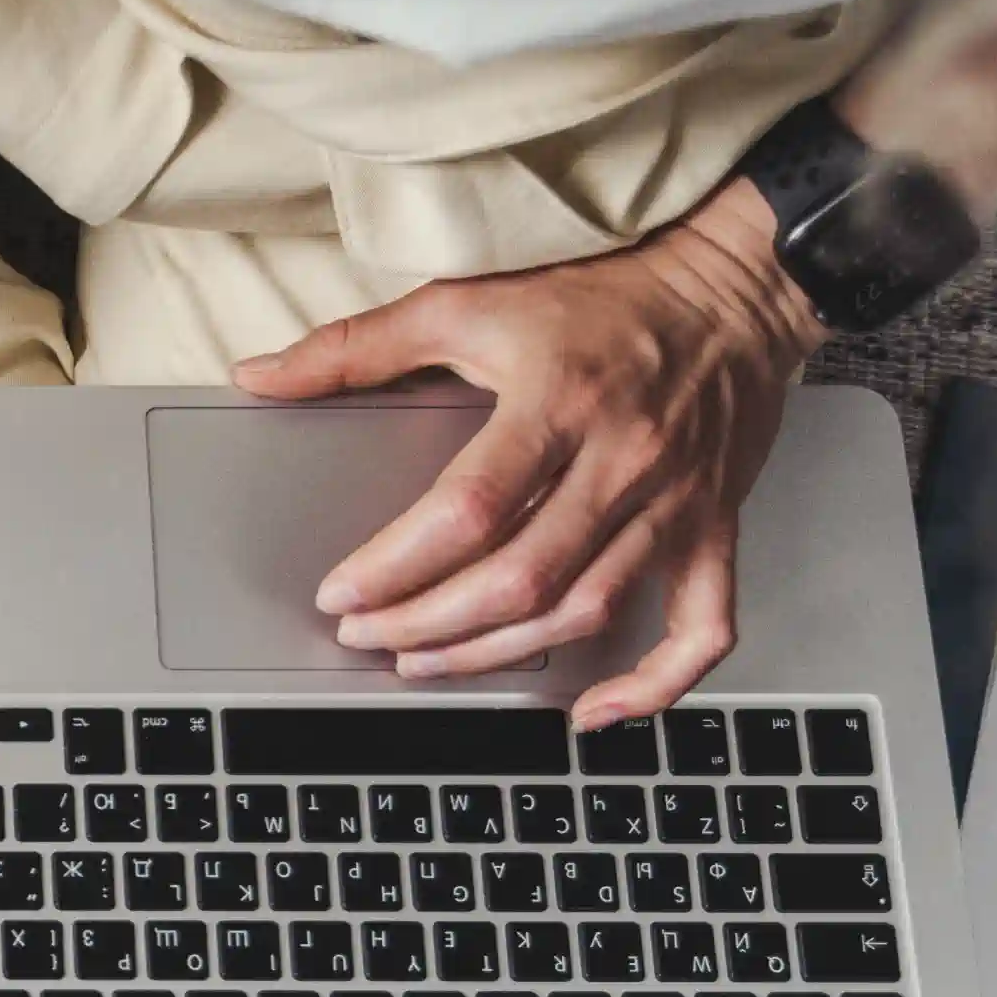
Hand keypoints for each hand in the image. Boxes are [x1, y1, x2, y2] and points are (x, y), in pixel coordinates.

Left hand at [232, 181, 826, 727]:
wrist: (739, 284)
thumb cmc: (604, 294)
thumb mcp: (468, 300)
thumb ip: (356, 345)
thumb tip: (256, 376)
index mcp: (558, 401)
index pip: (469, 509)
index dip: (397, 565)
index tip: (341, 592)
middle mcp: (622, 460)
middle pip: (520, 577)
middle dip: (428, 623)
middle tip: (365, 635)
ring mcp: (674, 503)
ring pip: (584, 610)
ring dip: (496, 654)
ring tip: (425, 661)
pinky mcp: (713, 529)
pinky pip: (699, 629)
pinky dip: (650, 685)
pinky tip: (590, 712)